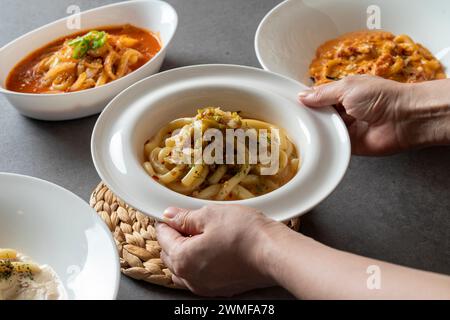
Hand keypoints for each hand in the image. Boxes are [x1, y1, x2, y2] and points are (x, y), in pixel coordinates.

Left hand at [155, 204, 286, 296]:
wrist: (274, 253)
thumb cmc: (245, 233)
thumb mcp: (210, 215)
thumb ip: (185, 217)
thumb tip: (170, 216)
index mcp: (182, 258)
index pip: (163, 237)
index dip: (167, 221)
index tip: (172, 212)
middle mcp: (190, 277)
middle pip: (170, 254)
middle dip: (174, 237)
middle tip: (188, 220)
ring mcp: (205, 286)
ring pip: (183, 268)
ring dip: (185, 252)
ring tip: (200, 235)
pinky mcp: (220, 289)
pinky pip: (199, 276)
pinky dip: (198, 264)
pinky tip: (211, 250)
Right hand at [298, 75, 449, 154]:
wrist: (404, 119)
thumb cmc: (381, 96)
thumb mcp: (347, 87)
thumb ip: (323, 94)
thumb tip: (302, 96)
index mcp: (343, 92)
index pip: (318, 96)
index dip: (305, 100)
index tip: (287, 103)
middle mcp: (343, 110)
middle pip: (318, 114)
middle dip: (307, 116)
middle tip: (288, 119)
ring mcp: (346, 128)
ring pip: (322, 129)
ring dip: (315, 129)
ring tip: (297, 130)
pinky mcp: (349, 144)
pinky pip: (331, 144)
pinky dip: (323, 143)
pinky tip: (311, 142)